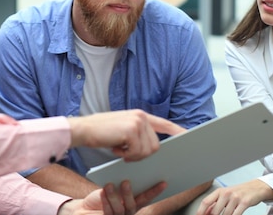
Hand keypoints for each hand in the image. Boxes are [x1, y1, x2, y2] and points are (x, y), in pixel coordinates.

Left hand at [58, 180, 167, 214]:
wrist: (84, 209)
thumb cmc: (101, 196)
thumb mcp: (113, 187)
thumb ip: (124, 183)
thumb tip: (132, 167)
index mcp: (133, 203)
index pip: (146, 198)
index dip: (155, 191)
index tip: (163, 182)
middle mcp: (128, 212)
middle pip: (133, 204)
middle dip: (129, 193)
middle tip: (126, 182)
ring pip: (120, 209)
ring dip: (115, 196)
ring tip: (109, 185)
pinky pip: (108, 212)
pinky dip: (105, 202)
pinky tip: (102, 192)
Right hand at [68, 110, 183, 160]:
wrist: (83, 129)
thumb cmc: (101, 132)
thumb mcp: (122, 130)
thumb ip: (138, 133)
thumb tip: (153, 148)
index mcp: (140, 115)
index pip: (164, 124)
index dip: (177, 131)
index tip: (189, 136)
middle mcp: (141, 117)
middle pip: (155, 146)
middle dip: (141, 154)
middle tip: (124, 150)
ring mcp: (137, 123)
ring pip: (148, 151)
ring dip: (133, 156)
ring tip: (118, 147)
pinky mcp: (131, 131)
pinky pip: (138, 153)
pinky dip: (126, 155)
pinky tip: (115, 148)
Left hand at [195, 179, 272, 214]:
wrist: (255, 188)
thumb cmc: (238, 193)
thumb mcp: (225, 196)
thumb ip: (215, 204)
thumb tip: (205, 213)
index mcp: (219, 191)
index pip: (206, 202)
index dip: (200, 211)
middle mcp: (226, 193)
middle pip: (215, 211)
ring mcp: (235, 198)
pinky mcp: (244, 203)